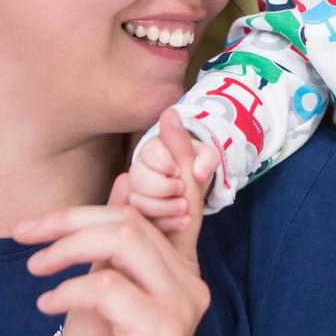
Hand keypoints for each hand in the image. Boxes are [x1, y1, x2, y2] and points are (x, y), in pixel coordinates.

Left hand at [14, 131, 210, 335]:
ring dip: (67, 248)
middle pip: (133, 219)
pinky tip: (47, 304)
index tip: (170, 118)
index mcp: (179, 269)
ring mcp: (181, 306)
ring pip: (124, 242)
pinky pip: (108, 286)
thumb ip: (114, 246)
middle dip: (72, 218)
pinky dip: (68, 289)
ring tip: (34, 267)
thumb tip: (125, 185)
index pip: (187, 203)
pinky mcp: (162, 331)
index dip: (180, 160)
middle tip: (25, 234)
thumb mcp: (99, 295)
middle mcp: (190, 282)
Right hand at [128, 109, 219, 239]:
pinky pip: (137, 218)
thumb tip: (169, 112)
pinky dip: (163, 223)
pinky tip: (179, 222)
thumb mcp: (202, 160)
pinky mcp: (132, 214)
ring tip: (185, 210)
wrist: (197, 208)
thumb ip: (185, 141)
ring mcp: (133, 193)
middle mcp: (138, 169)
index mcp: (153, 150)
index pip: (150, 151)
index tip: (180, 171)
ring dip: (165, 208)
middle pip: (137, 176)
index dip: (166, 163)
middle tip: (182, 191)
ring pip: (135, 199)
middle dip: (164, 187)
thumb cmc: (198, 179)